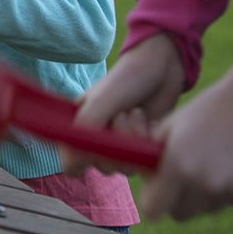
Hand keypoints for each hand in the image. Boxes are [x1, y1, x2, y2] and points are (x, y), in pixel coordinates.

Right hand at [60, 33, 185, 175]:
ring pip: (125, 165)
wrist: (160, 67)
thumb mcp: (100, 102)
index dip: (85, 158)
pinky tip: (151, 122)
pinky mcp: (141, 146)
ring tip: (137, 113)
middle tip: (123, 114)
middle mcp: (97, 139)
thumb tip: (73, 165)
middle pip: (102, 166)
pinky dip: (149, 141)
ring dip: (134, 138)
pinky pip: (145, 160)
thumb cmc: (125, 79)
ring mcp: (120, 144)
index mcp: (79, 127)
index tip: (99, 139)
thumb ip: (84, 129)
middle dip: (116, 142)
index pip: (72, 162)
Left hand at [140, 56, 232, 219]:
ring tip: (208, 162)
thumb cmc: (206, 108)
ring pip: (205, 209)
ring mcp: (232, 190)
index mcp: (178, 166)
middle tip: (179, 177)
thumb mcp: (168, 127)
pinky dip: (225, 189)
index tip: (156, 189)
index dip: (152, 200)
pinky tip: (231, 161)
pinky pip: (229, 201)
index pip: (153, 210)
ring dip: (201, 195)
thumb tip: (145, 181)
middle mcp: (205, 184)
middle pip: (179, 214)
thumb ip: (152, 158)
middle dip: (175, 200)